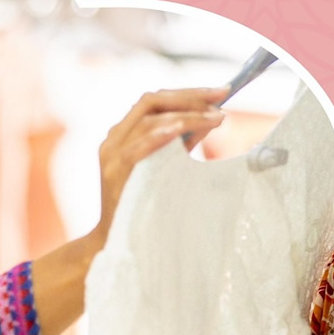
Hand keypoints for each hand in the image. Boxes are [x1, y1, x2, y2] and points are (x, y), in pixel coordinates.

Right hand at [89, 87, 228, 247]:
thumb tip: (213, 116)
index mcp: (123, 135)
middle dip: (189, 96)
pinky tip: (180, 128)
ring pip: (147, 120)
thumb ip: (182, 140)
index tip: (221, 92)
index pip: (153, 101)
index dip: (187, 92)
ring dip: (185, 115)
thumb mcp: (166, 165)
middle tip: (222, 97)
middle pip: (149, 101)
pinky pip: (136, 148)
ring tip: (214, 118)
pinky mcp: (115, 174)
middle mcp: (113, 140)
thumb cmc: (143, 204)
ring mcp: (111, 156)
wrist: (116, 241)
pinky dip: (160, 135)